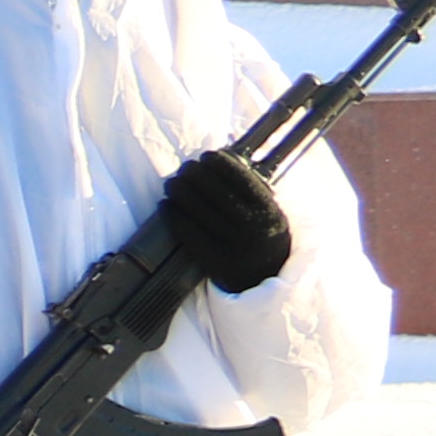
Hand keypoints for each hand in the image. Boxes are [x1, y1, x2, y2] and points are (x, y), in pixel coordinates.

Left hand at [161, 149, 295, 292]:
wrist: (266, 278)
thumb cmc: (261, 235)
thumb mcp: (269, 213)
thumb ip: (252, 191)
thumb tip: (222, 159)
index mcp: (270, 212)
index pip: (244, 180)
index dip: (222, 165)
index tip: (207, 156)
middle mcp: (255, 228)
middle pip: (219, 194)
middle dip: (197, 176)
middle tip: (183, 168)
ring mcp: (236, 247)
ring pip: (202, 212)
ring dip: (182, 192)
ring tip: (171, 183)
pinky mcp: (217, 262)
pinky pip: (190, 235)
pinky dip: (175, 217)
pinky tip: (165, 205)